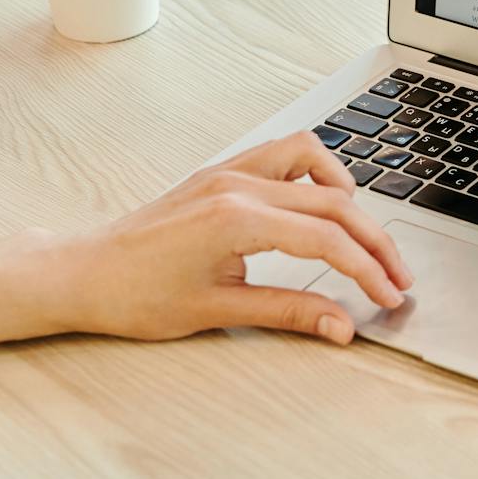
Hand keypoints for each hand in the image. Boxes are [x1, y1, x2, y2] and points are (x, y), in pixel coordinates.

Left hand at [49, 131, 411, 345]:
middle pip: (334, 202)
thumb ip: (288, 312)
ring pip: (313, 159)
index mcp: (236, 219)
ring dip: (348, 195)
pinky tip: (322, 203)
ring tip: (363, 234)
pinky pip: (284, 153)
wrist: (81, 272)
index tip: (389, 296)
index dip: (367, 270)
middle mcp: (237, 184)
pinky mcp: (221, 172)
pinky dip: (314, 173)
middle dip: (374, 242)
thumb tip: (341, 325)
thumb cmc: (133, 295)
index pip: (327, 240)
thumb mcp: (217, 312)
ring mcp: (229, 171)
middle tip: (396, 278)